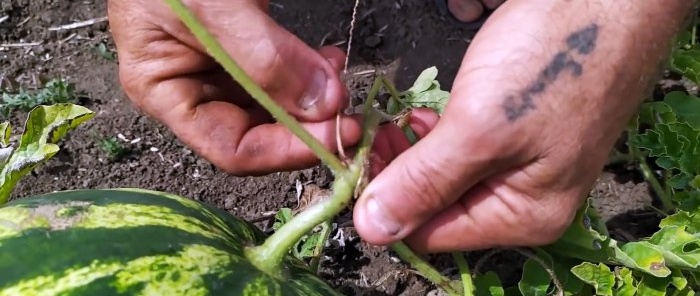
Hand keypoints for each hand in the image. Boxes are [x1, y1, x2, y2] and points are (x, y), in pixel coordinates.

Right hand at [108, 0, 361, 175]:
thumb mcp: (211, 7)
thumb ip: (265, 57)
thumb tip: (325, 105)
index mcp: (165, 91)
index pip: (230, 146)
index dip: (284, 150)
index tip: (334, 134)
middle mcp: (194, 87)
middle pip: (259, 131)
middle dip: (307, 124)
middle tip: (349, 113)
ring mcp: (223, 66)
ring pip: (278, 104)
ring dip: (315, 99)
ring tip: (340, 76)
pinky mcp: (249, 44)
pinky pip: (285, 73)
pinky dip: (311, 72)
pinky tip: (330, 60)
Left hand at [353, 0, 688, 252]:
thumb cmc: (553, 60)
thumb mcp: (480, 128)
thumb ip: (425, 181)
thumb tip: (373, 230)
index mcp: (523, 215)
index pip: (430, 234)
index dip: (386, 205)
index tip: (354, 162)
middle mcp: (523, 202)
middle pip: (436, 206)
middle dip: (397, 173)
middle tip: (371, 131)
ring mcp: (522, 167)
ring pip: (445, 177)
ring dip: (412, 153)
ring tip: (393, 120)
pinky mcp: (517, 135)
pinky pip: (462, 153)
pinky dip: (435, 137)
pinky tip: (424, 114)